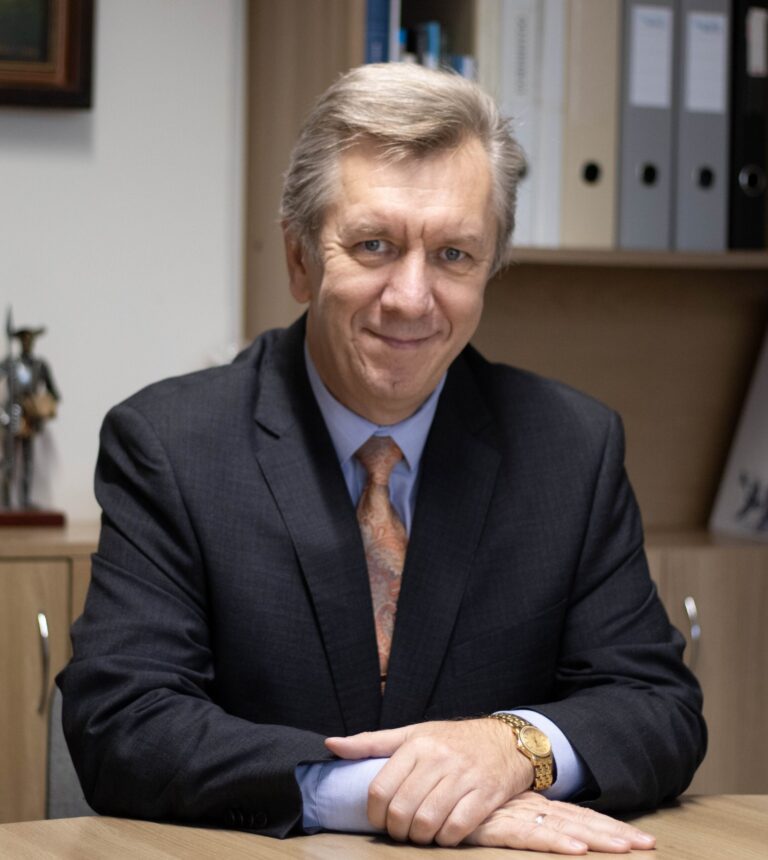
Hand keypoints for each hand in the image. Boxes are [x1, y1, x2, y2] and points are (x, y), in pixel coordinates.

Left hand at [325, 718, 532, 844]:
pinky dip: (445, 839)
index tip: (380, 820)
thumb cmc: (452, 740)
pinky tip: (444, 833)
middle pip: (401, 811)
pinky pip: (456, 829)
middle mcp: (438, 759)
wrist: (505, 741)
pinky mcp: (485, 795)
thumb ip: (370, 742)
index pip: (380, 790)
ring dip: (419, 838)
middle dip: (397, 831)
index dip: (375, 816)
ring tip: (421, 833)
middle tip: (402, 830)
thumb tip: (330, 745)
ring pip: (427, 822)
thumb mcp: (412, 734)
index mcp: (416, 744)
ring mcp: (463, 777)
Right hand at [465, 792, 655, 854]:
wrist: (420, 780)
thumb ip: (505, 817)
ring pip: (561, 827)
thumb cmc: (450, 796)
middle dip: (612, 834)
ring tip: (628, 849)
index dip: (604, 824)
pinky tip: (577, 849)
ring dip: (596, 837)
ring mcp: (511, 815)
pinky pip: (528, 836)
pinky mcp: (494, 825)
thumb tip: (533, 824)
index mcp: (527, 804)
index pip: (572, 814)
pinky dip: (554, 842)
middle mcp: (525, 807)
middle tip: (649, 845)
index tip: (640, 839)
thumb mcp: (484, 809)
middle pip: (576, 820)